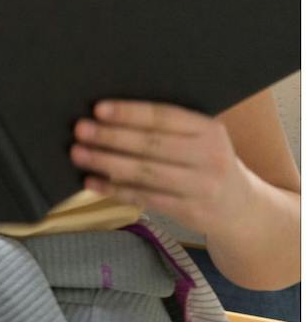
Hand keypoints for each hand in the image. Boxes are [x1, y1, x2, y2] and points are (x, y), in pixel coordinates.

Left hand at [71, 99, 251, 234]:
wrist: (242, 209)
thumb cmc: (206, 162)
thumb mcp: (201, 139)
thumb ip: (168, 127)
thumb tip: (107, 114)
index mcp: (210, 130)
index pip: (164, 117)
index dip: (129, 113)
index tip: (98, 109)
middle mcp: (210, 157)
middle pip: (152, 145)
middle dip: (111, 136)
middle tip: (80, 129)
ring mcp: (202, 187)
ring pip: (146, 173)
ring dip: (107, 162)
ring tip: (78, 153)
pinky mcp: (191, 212)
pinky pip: (146, 198)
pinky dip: (115, 190)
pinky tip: (92, 182)